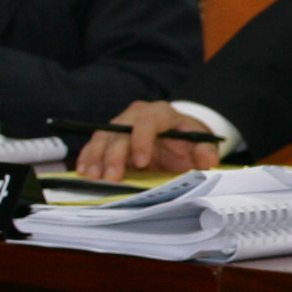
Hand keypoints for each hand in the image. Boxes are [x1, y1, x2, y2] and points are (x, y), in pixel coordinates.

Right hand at [73, 102, 221, 180]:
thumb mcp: (201, 142)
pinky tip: (83, 171)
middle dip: (114, 155)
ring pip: (102, 137)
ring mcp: (119, 125)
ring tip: (92, 177)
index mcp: (160, 113)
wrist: (176, 134)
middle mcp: (135, 115)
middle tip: (111, 177)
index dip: (142, 141)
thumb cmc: (186, 138)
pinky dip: (88, 158)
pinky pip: (94, 145)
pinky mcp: (108, 137)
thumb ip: (205, 151)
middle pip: (119, 131)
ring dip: (96, 158)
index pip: (147, 122)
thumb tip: (207, 161)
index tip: (142, 163)